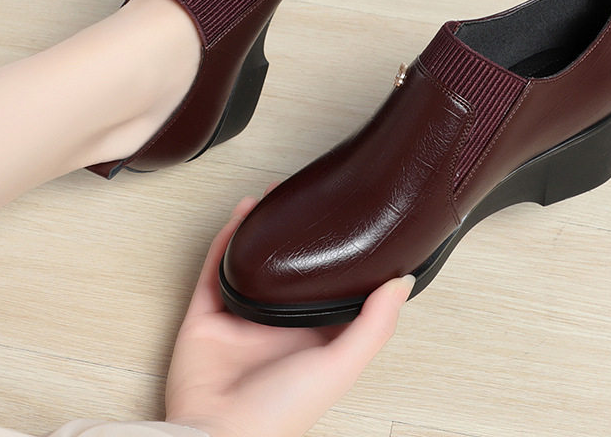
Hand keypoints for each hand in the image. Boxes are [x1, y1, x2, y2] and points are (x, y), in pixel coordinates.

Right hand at [165, 195, 414, 436]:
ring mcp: (240, 317)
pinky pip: (215, 269)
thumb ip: (373, 325)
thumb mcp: (340, 365)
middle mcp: (277, 323)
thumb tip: (402, 282)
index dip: (338, 256)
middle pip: (287, 268)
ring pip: (251, 261)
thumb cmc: (281, 414)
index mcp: (311, 336)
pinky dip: (226, 240)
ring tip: (275, 197)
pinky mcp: (207, 315)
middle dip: (295, 234)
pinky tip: (241, 215)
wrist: (218, 433)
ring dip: (261, 229)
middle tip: (308, 198)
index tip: (348, 223)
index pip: (328, 287)